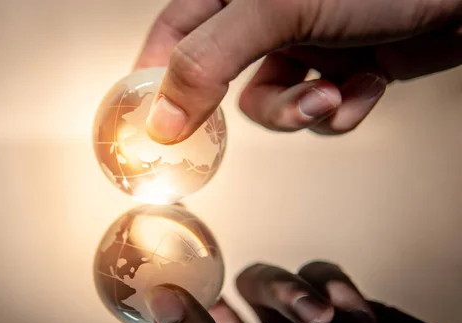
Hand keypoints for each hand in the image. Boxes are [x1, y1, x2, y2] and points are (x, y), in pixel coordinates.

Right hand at [134, 0, 461, 141]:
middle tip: (238, 124)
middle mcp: (265, 14)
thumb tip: (161, 116)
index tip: (148, 122)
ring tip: (328, 96)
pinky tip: (361, 88)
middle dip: (246, 105)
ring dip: (299, 111)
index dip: (155, 77)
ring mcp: (304, 42)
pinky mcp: (340, 67)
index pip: (174, 32)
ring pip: (271, 102)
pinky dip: (340, 110)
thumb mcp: (277, 9)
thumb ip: (209, 60)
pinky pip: (317, 108)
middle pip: (221, 77)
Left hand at [143, 261, 461, 322]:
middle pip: (221, 302)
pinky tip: (353, 314)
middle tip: (204, 259)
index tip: (145, 275)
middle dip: (219, 283)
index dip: (162, 311)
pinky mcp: (341, 307)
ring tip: (320, 316)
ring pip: (268, 280)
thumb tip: (159, 303)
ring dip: (289, 288)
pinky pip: (320, 274)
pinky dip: (333, 285)